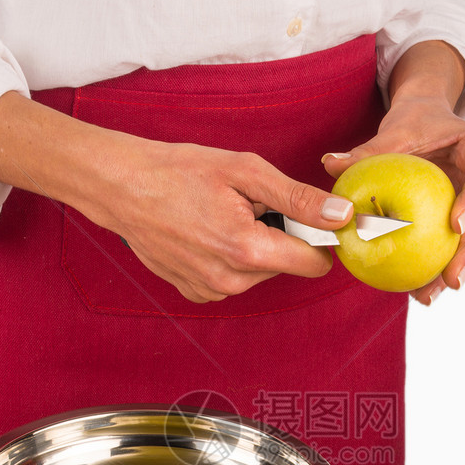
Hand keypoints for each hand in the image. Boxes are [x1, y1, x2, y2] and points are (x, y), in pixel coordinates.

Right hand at [83, 134, 356, 301]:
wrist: (123, 188)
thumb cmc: (179, 172)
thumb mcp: (246, 172)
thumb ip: (299, 199)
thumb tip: (342, 216)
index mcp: (249, 251)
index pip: (314, 263)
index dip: (317, 237)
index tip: (303, 215)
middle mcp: (231, 281)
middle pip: (286, 266)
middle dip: (278, 236)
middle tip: (247, 206)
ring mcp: (211, 291)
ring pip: (260, 273)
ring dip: (253, 246)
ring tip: (221, 216)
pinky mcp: (196, 293)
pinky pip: (233, 279)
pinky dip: (229, 258)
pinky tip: (206, 233)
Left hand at [321, 43, 464, 305]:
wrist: (428, 126)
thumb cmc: (415, 124)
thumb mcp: (396, 132)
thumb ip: (368, 151)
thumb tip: (330, 165)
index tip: (456, 225)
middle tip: (451, 279)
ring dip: (451, 270)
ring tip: (428, 295)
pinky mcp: (463, 221)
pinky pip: (450, 246)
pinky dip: (434, 268)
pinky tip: (416, 292)